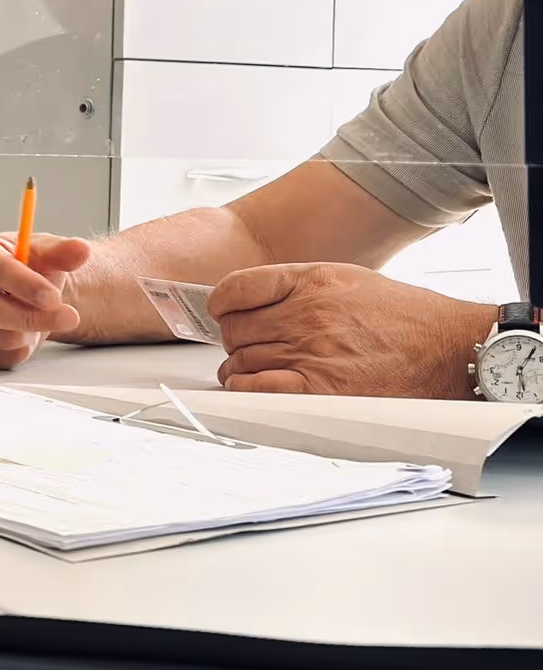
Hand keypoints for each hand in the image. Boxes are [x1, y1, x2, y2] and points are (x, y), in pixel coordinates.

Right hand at [0, 232, 91, 369]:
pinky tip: (26, 335)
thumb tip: (80, 250)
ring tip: (41, 320)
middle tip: (66, 317)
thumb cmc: (26, 269)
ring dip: (28, 333)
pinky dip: (20, 351)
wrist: (22, 294)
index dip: (23, 284)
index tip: (53, 297)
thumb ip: (61, 251)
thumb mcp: (44, 253)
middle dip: (28, 317)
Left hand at [211, 263, 491, 396]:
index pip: (235, 288)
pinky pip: (255, 389)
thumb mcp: (346, 279)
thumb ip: (298, 286)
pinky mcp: (319, 390)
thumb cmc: (404, 317)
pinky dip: (245, 389)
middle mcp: (306, 314)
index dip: (222, 303)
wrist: (447, 349)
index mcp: (311, 280)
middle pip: (233, 329)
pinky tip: (255, 387)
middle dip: (236, 339)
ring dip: (240, 368)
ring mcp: (311, 352)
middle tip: (251, 346)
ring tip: (259, 369)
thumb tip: (252, 302)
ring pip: (240, 360)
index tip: (222, 311)